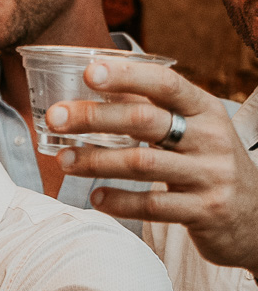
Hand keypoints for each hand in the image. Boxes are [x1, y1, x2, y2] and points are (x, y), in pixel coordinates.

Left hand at [50, 61, 257, 270]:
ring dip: (95, 161)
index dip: (128, 76)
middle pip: (144, 121)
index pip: (166, 85)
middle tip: (54, 119)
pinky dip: (119, 201)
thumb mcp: (193, 131)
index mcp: (206, 110)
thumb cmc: (208, 164)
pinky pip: (154, 205)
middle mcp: (212, 139)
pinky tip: (96, 198)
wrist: (256, 218)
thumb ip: (151, 108)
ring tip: (64, 161)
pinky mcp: (205, 211)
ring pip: (142, 164)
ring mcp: (211, 176)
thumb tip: (95, 79)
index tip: (90, 72)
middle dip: (93, 117)